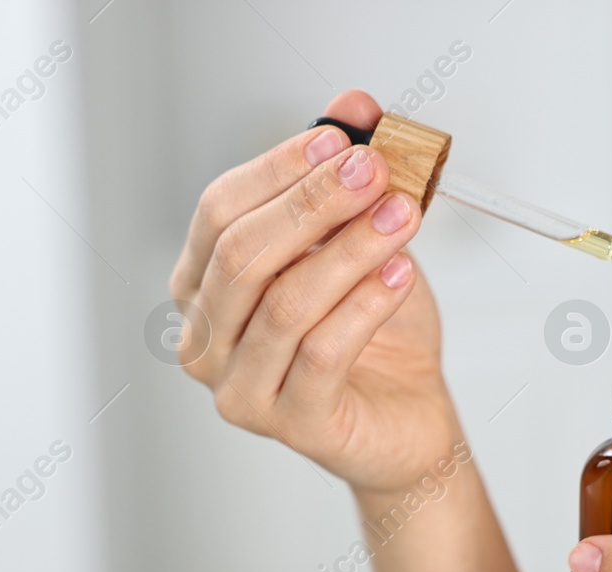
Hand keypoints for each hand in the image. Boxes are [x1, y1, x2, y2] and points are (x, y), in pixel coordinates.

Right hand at [168, 90, 457, 492]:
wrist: (407, 417)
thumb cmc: (374, 337)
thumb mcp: (360, 241)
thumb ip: (346, 176)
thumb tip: (353, 106)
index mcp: (204, 288)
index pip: (219, 212)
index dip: (278, 169)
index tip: (338, 141)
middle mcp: (207, 340)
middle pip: (243, 255)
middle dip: (313, 203)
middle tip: (373, 172)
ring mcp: (240, 389)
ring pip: (285, 304)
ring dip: (350, 250)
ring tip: (400, 218)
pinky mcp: (291, 425)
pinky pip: (321, 354)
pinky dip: (364, 306)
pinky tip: (399, 275)